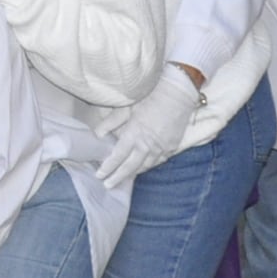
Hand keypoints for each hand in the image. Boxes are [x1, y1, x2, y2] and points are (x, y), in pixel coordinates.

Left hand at [92, 69, 202, 192]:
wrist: (178, 92)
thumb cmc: (151, 95)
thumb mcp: (127, 106)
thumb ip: (112, 122)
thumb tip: (98, 134)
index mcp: (134, 135)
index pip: (117, 157)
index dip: (108, 168)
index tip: (99, 175)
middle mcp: (147, 145)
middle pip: (130, 167)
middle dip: (118, 177)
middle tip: (108, 185)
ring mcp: (162, 147)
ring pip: (145, 166)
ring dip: (134, 173)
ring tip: (124, 178)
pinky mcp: (172, 146)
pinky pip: (158, 160)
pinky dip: (149, 165)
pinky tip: (143, 166)